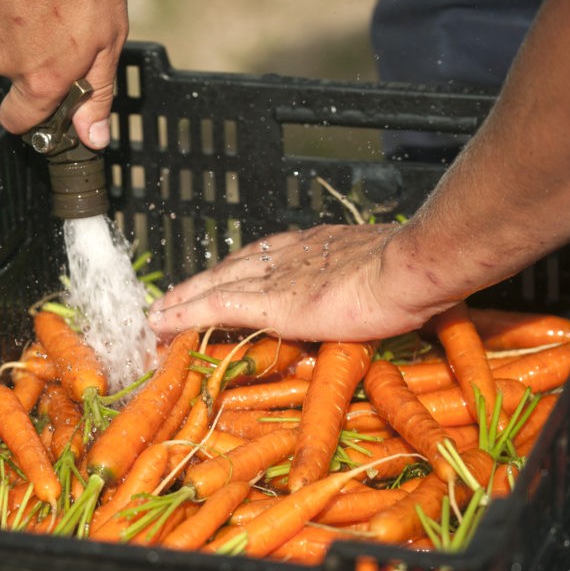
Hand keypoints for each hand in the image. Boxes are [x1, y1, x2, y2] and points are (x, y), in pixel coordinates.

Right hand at [0, 0, 128, 148]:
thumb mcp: (108, 42)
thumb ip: (97, 94)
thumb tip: (93, 138)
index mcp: (38, 81)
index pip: (18, 123)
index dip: (36, 119)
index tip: (56, 105)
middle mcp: (4, 62)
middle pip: (17, 79)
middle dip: (40, 64)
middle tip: (71, 35)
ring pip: (7, 43)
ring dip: (28, 32)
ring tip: (57, 2)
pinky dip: (14, 6)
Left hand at [147, 224, 451, 341]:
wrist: (412, 268)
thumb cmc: (410, 273)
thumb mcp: (381, 273)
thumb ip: (361, 283)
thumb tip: (365, 298)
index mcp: (313, 247)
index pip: (260, 260)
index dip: (233, 275)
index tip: (215, 285)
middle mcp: (286, 255)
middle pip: (229, 269)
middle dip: (198, 286)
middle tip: (170, 299)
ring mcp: (275, 277)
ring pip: (213, 286)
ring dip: (181, 301)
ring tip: (157, 315)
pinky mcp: (269, 302)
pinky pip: (213, 306)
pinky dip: (184, 314)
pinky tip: (161, 323)